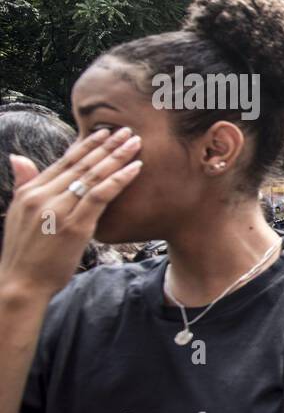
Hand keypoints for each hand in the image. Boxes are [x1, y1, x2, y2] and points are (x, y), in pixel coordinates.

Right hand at [0, 127, 141, 297]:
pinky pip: (100, 195)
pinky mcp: (75, 225)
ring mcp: (59, 209)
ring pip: (92, 176)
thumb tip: (19, 158)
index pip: (64, 162)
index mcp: (31, 191)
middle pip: (81, 164)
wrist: (21, 283)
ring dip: (116, 156)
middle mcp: (43, 195)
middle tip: (126, 130)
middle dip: (106, 145)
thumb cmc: (26, 253)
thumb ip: (25, 184)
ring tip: (135, 142)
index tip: (104, 133)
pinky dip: (119, 179)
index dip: (87, 146)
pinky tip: (135, 168)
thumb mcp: (20, 214)